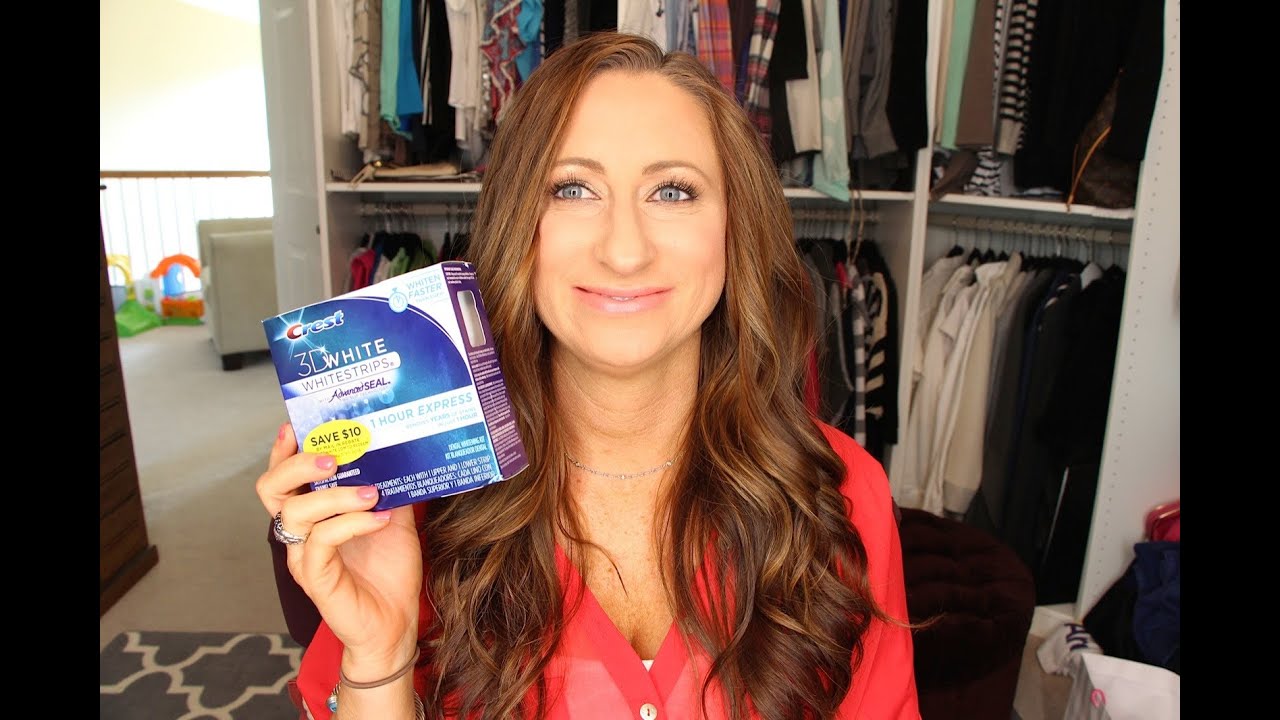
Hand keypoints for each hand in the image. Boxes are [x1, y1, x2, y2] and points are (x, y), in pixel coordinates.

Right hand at [256, 423, 422, 675]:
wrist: (396, 623)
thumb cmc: (389, 572)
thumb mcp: (394, 519)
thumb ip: (389, 488)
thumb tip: (398, 452)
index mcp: (312, 516)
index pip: (283, 478)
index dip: (283, 451)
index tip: (297, 426)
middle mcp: (300, 534)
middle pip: (271, 489)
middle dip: (298, 464)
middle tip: (334, 456)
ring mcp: (304, 557)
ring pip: (295, 513)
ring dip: (334, 495)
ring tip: (371, 491)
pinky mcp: (317, 578)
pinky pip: (321, 541)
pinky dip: (351, 523)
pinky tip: (380, 518)